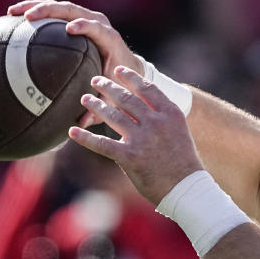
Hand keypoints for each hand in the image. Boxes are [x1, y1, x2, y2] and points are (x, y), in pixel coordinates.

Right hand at [7, 0, 142, 126]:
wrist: (128, 67)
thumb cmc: (119, 83)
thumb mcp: (111, 96)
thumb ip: (99, 107)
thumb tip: (81, 124)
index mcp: (109, 40)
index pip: (97, 28)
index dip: (84, 25)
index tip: (69, 29)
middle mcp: (99, 24)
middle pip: (73, 10)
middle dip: (49, 10)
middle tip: (28, 16)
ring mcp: (88, 18)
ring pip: (61, 7)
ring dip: (36, 6)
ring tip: (12, 12)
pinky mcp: (77, 18)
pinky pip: (55, 12)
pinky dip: (36, 11)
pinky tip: (13, 17)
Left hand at [68, 65, 203, 204]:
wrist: (187, 188)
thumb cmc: (184, 163)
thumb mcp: (180, 133)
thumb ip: (163, 119)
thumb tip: (143, 109)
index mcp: (170, 113)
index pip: (147, 88)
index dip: (130, 77)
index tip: (118, 70)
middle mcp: (156, 122)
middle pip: (127, 98)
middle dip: (108, 87)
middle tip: (95, 81)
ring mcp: (142, 138)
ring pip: (113, 115)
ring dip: (96, 105)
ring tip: (85, 99)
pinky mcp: (129, 156)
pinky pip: (102, 143)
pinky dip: (85, 138)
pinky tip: (72, 132)